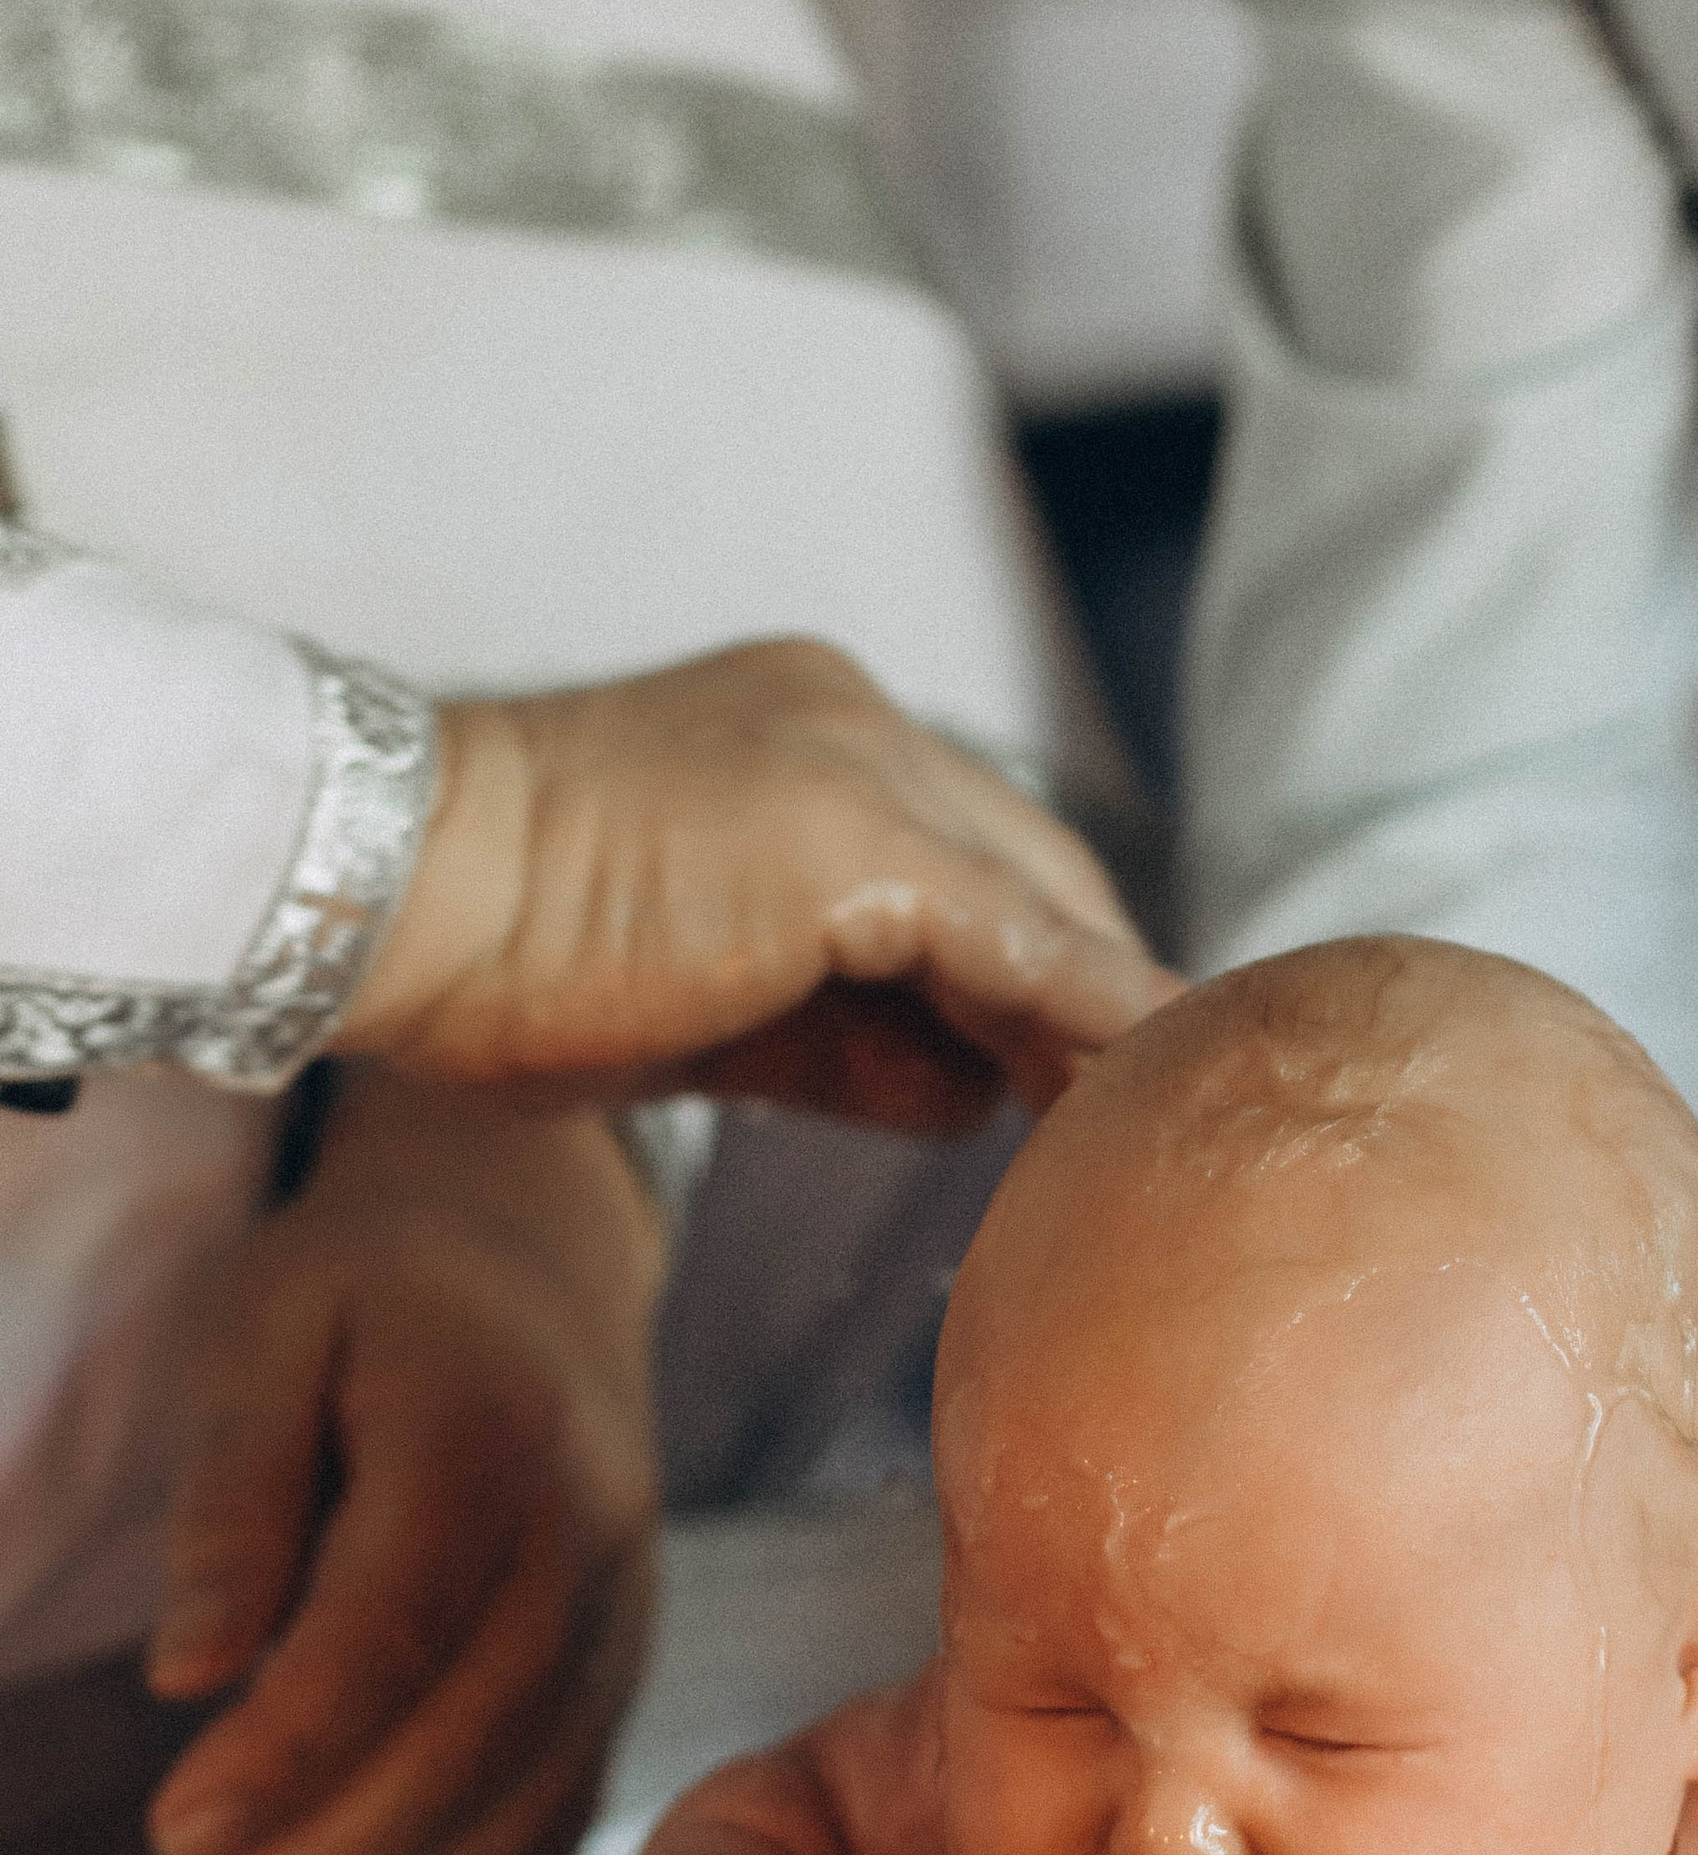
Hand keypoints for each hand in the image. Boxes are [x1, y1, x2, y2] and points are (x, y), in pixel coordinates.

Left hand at [144, 1075, 659, 1854]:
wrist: (540, 1268)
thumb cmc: (376, 1295)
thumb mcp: (269, 1332)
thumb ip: (234, 1497)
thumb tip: (190, 1673)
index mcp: (490, 1437)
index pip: (392, 1625)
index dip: (289, 1749)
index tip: (175, 1834)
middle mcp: (586, 1542)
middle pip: (470, 1742)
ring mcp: (622, 1620)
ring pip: (526, 1806)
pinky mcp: (621, 1677)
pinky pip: (557, 1820)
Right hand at [338, 640, 1176, 1115]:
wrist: (394, 895)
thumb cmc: (500, 958)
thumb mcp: (716, 1004)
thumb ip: (855, 1038)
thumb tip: (974, 1095)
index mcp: (808, 731)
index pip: (972, 860)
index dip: (1034, 974)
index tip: (1068, 1074)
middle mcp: (855, 720)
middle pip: (1035, 873)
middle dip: (1086, 1002)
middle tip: (1134, 1122)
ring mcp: (863, 762)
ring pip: (1038, 909)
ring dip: (1094, 1028)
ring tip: (1147, 1134)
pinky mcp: (860, 837)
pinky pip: (1020, 945)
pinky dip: (1087, 1022)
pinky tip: (1133, 1095)